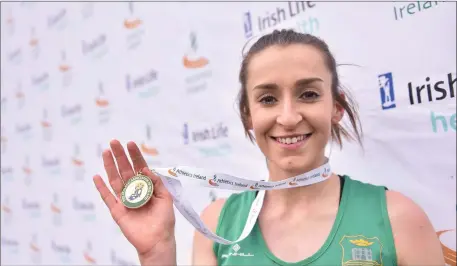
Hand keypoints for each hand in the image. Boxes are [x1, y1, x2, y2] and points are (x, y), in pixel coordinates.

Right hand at [93, 140, 175, 258]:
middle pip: (125, 170)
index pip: (139, 167)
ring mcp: (125, 200)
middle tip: (114, 142)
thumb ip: (157, 182)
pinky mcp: (117, 211)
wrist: (158, 240)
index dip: (135, 156)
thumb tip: (146, 169)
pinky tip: (97, 176)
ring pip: (115, 180)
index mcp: (147, 186)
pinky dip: (101, 188)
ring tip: (106, 152)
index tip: (130, 143)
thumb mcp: (166, 197)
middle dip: (120, 156)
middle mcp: (135, 191)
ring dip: (110, 166)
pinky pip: (107, 198)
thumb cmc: (164, 220)